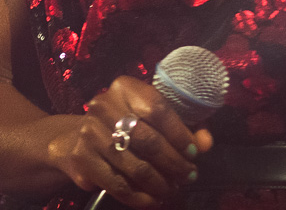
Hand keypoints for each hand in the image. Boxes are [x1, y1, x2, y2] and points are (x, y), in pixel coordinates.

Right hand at [45, 75, 214, 205]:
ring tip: (173, 189)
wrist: (79, 138)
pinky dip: (140, 198)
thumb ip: (183, 127)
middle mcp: (103, 106)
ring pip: (135, 167)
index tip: (194, 153)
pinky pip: (118, 185)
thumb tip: (206, 143)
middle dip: (174, 163)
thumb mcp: (154, 117)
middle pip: (148, 140)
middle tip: (188, 176)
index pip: (158, 110)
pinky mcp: (83, 159)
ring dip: (160, 184)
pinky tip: (153, 200)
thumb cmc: (127, 124)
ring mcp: (90, 133)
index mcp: (124, 87)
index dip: (180, 134)